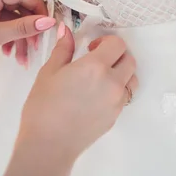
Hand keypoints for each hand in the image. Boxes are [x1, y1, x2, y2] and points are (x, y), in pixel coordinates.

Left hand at [0, 0, 55, 74]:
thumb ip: (23, 27)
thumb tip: (49, 21)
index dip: (38, 9)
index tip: (49, 25)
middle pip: (21, 8)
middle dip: (30, 29)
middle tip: (38, 45)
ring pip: (15, 20)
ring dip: (22, 39)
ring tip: (24, 58)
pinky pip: (7, 27)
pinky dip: (12, 40)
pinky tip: (11, 55)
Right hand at [17, 24, 137, 161]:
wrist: (48, 145)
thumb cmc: (43, 107)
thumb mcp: (49, 72)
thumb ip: (63, 49)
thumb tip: (67, 30)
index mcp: (96, 66)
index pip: (117, 44)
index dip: (106, 41)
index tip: (91, 47)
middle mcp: (112, 82)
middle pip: (129, 60)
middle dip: (116, 55)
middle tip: (97, 59)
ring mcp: (117, 102)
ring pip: (131, 79)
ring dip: (122, 73)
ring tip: (101, 77)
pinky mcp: (115, 117)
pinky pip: (124, 97)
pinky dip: (117, 90)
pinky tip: (96, 95)